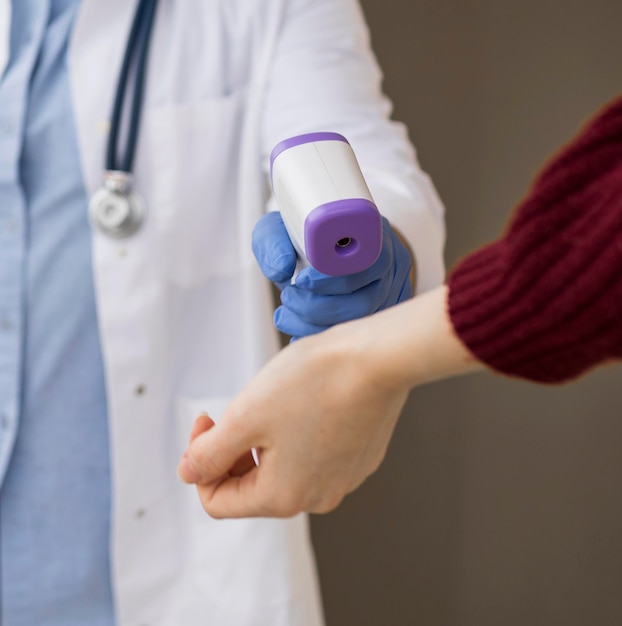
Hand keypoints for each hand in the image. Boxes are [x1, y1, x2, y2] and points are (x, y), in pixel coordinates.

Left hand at [176, 286, 480, 517]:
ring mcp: (343, 478)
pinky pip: (313, 455)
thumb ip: (208, 455)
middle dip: (233, 449)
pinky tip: (305, 401)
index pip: (218, 502)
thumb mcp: (244, 417)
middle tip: (235, 408)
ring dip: (264, 440)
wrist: (378, 359)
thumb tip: (189, 474)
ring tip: (274, 401)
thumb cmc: (313, 383)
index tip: (207, 420)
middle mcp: (317, 498)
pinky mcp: (360, 457)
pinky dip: (296, 434)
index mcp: (283, 497)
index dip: (199, 463)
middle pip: (251, 486)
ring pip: (282, 468)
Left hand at [252, 212, 413, 338]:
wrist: (303, 248)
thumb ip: (274, 244)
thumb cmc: (296, 235)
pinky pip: (356, 338)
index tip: (301, 281)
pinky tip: (298, 334)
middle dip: (319, 308)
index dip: (335, 278)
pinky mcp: (381, 318)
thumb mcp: (277, 229)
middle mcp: (389, 265)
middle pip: (367, 300)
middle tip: (289, 298)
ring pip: (361, 324)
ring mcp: (389, 295)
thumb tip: (282, 268)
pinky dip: (322, 337)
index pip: (369, 262)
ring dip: (316, 326)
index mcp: (374, 234)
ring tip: (286, 315)